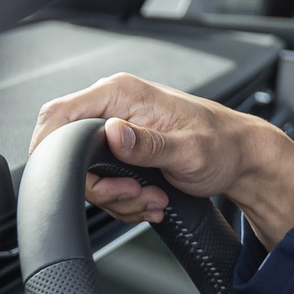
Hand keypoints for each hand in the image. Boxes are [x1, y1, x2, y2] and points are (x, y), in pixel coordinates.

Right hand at [27, 73, 293, 246]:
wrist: (241, 158)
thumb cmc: (222, 146)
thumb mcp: (188, 150)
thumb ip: (148, 145)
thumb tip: (113, 134)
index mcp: (122, 94)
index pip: (60, 115)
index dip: (52, 149)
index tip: (73, 181)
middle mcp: (114, 106)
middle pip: (69, 152)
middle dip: (102, 186)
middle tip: (136, 194)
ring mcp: (117, 128)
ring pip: (89, 174)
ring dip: (120, 197)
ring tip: (154, 198)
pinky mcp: (123, 149)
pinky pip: (106, 181)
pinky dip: (126, 199)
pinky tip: (152, 199)